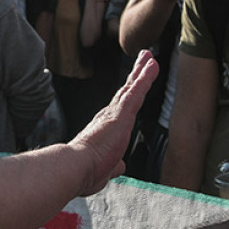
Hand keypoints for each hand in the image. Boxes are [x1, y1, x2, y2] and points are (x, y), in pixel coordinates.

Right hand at [69, 51, 157, 195]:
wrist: (75, 168)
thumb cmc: (85, 172)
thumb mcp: (104, 170)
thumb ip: (114, 166)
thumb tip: (120, 167)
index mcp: (104, 129)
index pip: (119, 108)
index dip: (127, 94)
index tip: (133, 83)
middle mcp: (108, 116)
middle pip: (125, 91)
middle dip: (135, 75)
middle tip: (144, 59)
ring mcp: (114, 113)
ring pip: (132, 87)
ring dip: (142, 71)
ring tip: (150, 56)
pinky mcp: (121, 113)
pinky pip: (137, 91)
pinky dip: (145, 77)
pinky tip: (153, 65)